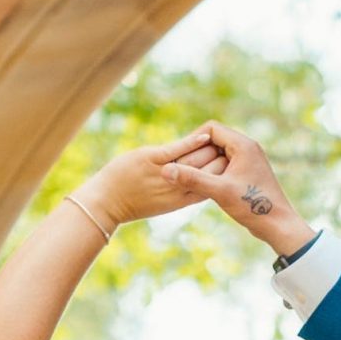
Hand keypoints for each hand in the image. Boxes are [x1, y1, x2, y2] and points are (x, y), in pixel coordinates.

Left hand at [72, 129, 225, 229]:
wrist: (106, 204)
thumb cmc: (132, 203)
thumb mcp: (163, 203)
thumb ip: (181, 192)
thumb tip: (196, 184)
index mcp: (181, 199)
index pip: (212, 186)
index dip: (225, 175)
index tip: (234, 166)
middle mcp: (177, 188)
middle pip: (209, 172)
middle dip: (223, 160)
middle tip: (234, 149)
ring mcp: (165, 173)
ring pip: (196, 159)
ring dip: (211, 148)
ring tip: (222, 139)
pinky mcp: (151, 159)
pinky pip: (178, 149)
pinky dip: (193, 141)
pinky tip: (206, 135)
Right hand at [164, 121, 314, 257]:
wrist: (279, 225)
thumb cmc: (253, 206)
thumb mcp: (219, 191)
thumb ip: (192, 179)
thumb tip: (165, 170)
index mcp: (243, 145)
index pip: (211, 128)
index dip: (192, 139)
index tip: (180, 155)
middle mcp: (248, 147)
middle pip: (215, 138)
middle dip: (198, 151)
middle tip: (182, 165)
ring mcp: (250, 159)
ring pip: (220, 152)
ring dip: (205, 161)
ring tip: (190, 175)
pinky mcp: (250, 172)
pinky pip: (227, 163)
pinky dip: (214, 170)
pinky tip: (205, 184)